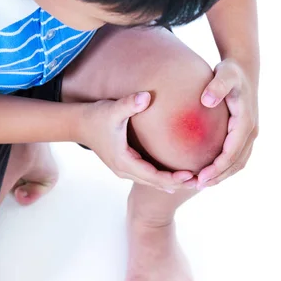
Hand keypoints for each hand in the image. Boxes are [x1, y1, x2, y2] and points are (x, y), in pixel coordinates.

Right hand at [77, 91, 193, 192]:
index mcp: (124, 161)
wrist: (80, 124)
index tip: (190, 175)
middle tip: (201, 183)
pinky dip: (164, 178)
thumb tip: (146, 96)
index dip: (172, 178)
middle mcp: (125, 170)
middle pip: (156, 183)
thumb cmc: (97, 116)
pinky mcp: (127, 165)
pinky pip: (149, 176)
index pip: (153, 176)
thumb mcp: (113, 109)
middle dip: (178, 184)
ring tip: (195, 182)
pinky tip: (179, 177)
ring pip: (153, 182)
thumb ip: (130, 104)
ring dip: (172, 183)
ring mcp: (125, 170)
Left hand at [198, 58, 258, 187]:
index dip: (216, 168)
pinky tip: (208, 171)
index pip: (231, 153)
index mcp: (245, 122)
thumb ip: (216, 86)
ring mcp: (249, 135)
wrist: (244, 69)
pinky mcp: (244, 135)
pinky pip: (237, 157)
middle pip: (236, 163)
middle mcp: (251, 132)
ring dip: (222, 175)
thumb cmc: (231, 72)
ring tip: (201, 183)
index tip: (200, 177)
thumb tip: (206, 101)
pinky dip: (224, 168)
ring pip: (238, 163)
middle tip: (197, 185)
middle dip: (218, 177)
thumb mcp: (224, 74)